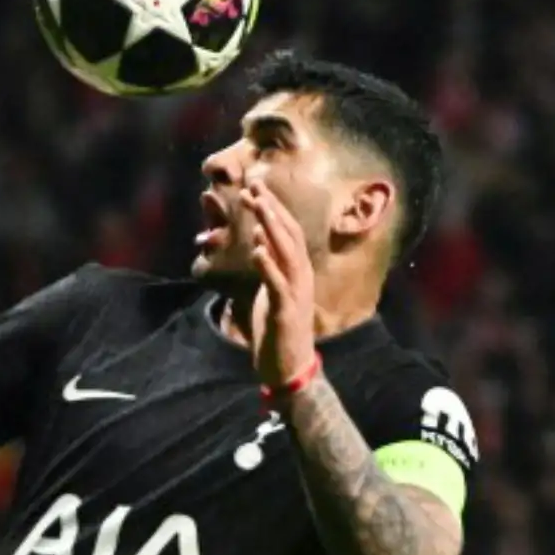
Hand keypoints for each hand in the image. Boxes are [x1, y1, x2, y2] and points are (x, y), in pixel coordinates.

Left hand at [246, 183, 318, 389]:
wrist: (289, 367)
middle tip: (253, 186)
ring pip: (286, 254)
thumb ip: (268, 267)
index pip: (287, 231)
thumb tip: (259, 241)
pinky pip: (278, 285)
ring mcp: (296, 293)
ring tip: (257, 207)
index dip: (273, 208)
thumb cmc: (278, 330)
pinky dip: (268, 266)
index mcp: (297, 270)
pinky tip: (257, 250)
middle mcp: (301, 276)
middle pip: (288, 235)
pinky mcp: (286, 312)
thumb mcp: (271, 291)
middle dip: (271, 209)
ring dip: (271, 228)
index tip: (255, 186)